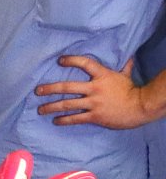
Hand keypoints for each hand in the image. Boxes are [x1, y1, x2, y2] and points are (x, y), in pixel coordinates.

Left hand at [35, 56, 151, 128]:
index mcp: (102, 75)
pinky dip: (64, 120)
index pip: (85, 63)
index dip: (72, 61)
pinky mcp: (95, 116)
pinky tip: (56, 121)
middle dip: (50, 89)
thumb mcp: (126, 76)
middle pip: (67, 87)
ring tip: (40, 109)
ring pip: (67, 104)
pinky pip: (76, 118)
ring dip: (51, 107)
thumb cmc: (133, 91)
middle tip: (37, 91)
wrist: (142, 107)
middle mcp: (94, 88)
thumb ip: (124, 67)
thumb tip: (129, 57)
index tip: (60, 60)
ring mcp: (94, 103)